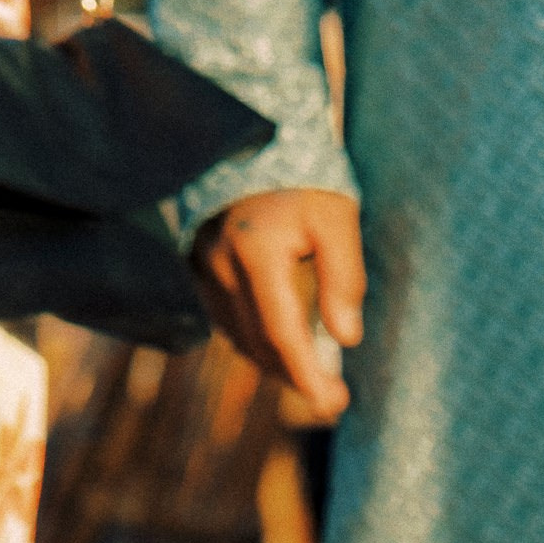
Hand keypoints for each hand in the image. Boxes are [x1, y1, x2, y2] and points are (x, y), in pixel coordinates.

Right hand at [192, 189, 364, 419]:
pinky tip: (284, 349)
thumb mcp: (337, 217)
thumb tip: (346, 338)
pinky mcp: (197, 270)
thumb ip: (343, 276)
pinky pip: (228, 322)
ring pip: (241, 338)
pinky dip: (257, 342)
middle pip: (260, 344)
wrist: (253, 137)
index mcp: (255, 251)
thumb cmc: (304, 176)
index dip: (307, 375)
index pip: (282, 332)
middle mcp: (221, 267)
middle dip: (297, 377)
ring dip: (276, 365)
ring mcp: (203, 270)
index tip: (332, 405)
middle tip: (334, 400)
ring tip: (314, 378)